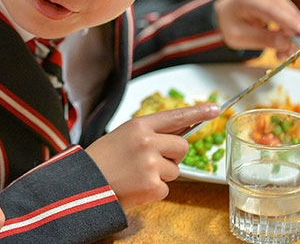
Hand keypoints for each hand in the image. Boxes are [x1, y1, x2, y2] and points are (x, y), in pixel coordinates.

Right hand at [85, 103, 218, 208]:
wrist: (84, 184)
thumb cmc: (102, 159)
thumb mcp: (123, 136)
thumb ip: (149, 133)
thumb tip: (179, 132)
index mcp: (139, 126)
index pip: (175, 116)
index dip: (197, 112)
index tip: (214, 108)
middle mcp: (147, 142)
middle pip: (182, 146)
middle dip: (174, 155)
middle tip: (152, 161)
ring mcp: (151, 164)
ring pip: (175, 169)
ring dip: (161, 175)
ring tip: (137, 175)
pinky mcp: (152, 186)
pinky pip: (166, 189)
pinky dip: (154, 191)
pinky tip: (136, 187)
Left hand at [214, 0, 299, 57]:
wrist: (224, 13)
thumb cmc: (228, 23)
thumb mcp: (240, 37)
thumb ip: (264, 40)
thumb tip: (287, 44)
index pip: (273, 11)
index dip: (290, 22)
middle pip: (287, 14)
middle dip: (291, 36)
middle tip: (287, 55)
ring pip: (291, 15)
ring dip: (290, 34)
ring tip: (281, 51)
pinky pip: (289, 14)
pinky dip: (288, 29)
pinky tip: (281, 41)